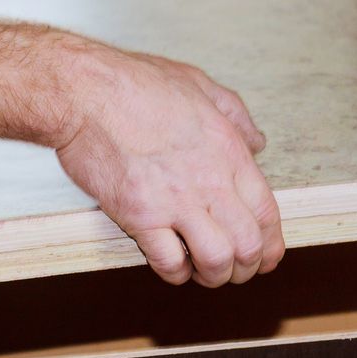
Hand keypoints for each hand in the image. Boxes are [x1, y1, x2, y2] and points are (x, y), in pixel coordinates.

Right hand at [50, 42, 282, 288]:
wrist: (86, 91)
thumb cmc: (136, 82)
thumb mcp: (199, 83)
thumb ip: (234, 114)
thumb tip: (257, 141)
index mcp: (228, 150)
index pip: (267, 212)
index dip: (271, 245)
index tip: (265, 258)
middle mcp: (209, 180)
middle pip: (248, 245)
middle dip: (246, 267)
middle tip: (234, 269)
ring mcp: (174, 200)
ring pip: (216, 260)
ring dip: (214, 275)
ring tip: (203, 271)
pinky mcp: (139, 215)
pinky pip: (169, 262)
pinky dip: (176, 273)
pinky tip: (172, 265)